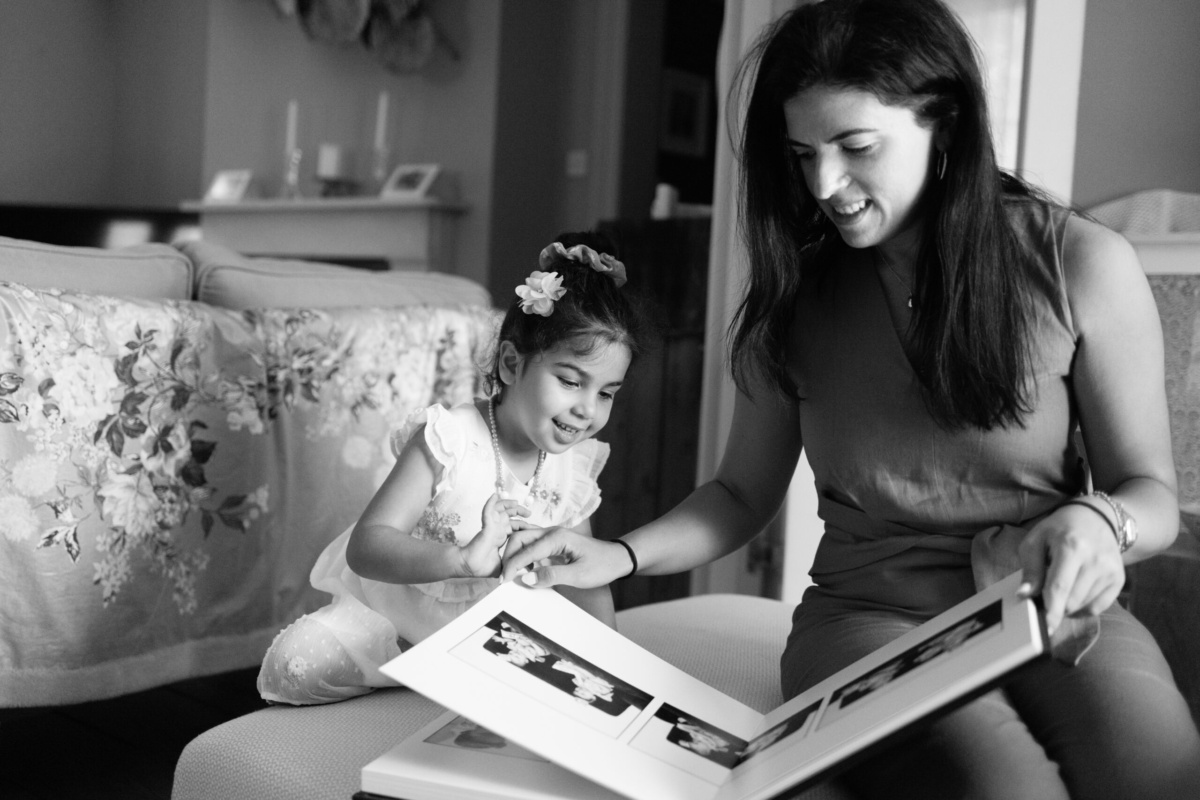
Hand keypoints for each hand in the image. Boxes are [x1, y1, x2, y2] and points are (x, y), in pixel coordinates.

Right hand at [459, 493, 529, 577]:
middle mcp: (496, 530)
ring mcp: (491, 527)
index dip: (523, 525)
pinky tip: (494, 496)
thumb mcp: (505, 564)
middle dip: (518, 511)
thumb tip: (529, 564)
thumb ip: (514, 561)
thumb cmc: (482, 567)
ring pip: (498, 509)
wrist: (469, 568)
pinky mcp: (486, 527)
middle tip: (529, 513)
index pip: (513, 526)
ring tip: (516, 502)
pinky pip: (487, 511)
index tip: (534, 527)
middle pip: (508, 515)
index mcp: (500, 537)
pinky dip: (490, 503)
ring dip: (507, 504)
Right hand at [501, 527, 629, 588]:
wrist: (617, 558)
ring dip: (513, 555)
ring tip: (511, 574)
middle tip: (504, 578)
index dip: (512, 567)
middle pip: (519, 538)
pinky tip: (525, 570)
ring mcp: (551, 536)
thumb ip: (551, 576)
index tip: (503, 582)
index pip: (526, 551)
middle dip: (508, 557)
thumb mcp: (578, 576)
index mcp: (557, 538)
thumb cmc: (602, 566)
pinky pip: (531, 545)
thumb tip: (526, 579)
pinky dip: (522, 556)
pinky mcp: (552, 543)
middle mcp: (551, 532)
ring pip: (523, 540)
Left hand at [1018, 501, 1125, 634]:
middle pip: (1072, 601)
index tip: (1045, 627)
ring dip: (1067, 605)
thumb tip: (1024, 595)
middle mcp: (1095, 561)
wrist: (1096, 519)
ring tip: (1062, 586)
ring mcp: (1110, 571)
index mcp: (1072, 547)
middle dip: (1054, 605)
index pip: (1060, 586)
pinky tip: (1075, 593)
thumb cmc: (1059, 530)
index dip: (1051, 609)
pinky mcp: (1119, 580)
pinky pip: (1098, 607)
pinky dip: (1082, 607)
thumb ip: (1030, 569)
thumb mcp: (1036, 541)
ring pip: (1083, 606)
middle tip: (1044, 594)